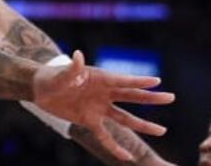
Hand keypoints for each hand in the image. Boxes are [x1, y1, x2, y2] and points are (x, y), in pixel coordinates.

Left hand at [33, 51, 174, 161]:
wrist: (40, 90)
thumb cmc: (51, 76)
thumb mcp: (60, 73)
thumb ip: (71, 69)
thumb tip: (77, 55)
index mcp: (99, 78)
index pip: (122, 80)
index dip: (139, 81)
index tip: (157, 81)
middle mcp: (103, 93)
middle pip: (131, 97)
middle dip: (150, 98)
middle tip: (171, 97)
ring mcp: (99, 108)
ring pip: (124, 119)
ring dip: (142, 125)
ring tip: (162, 130)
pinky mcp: (90, 121)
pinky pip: (105, 136)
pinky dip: (115, 147)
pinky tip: (127, 157)